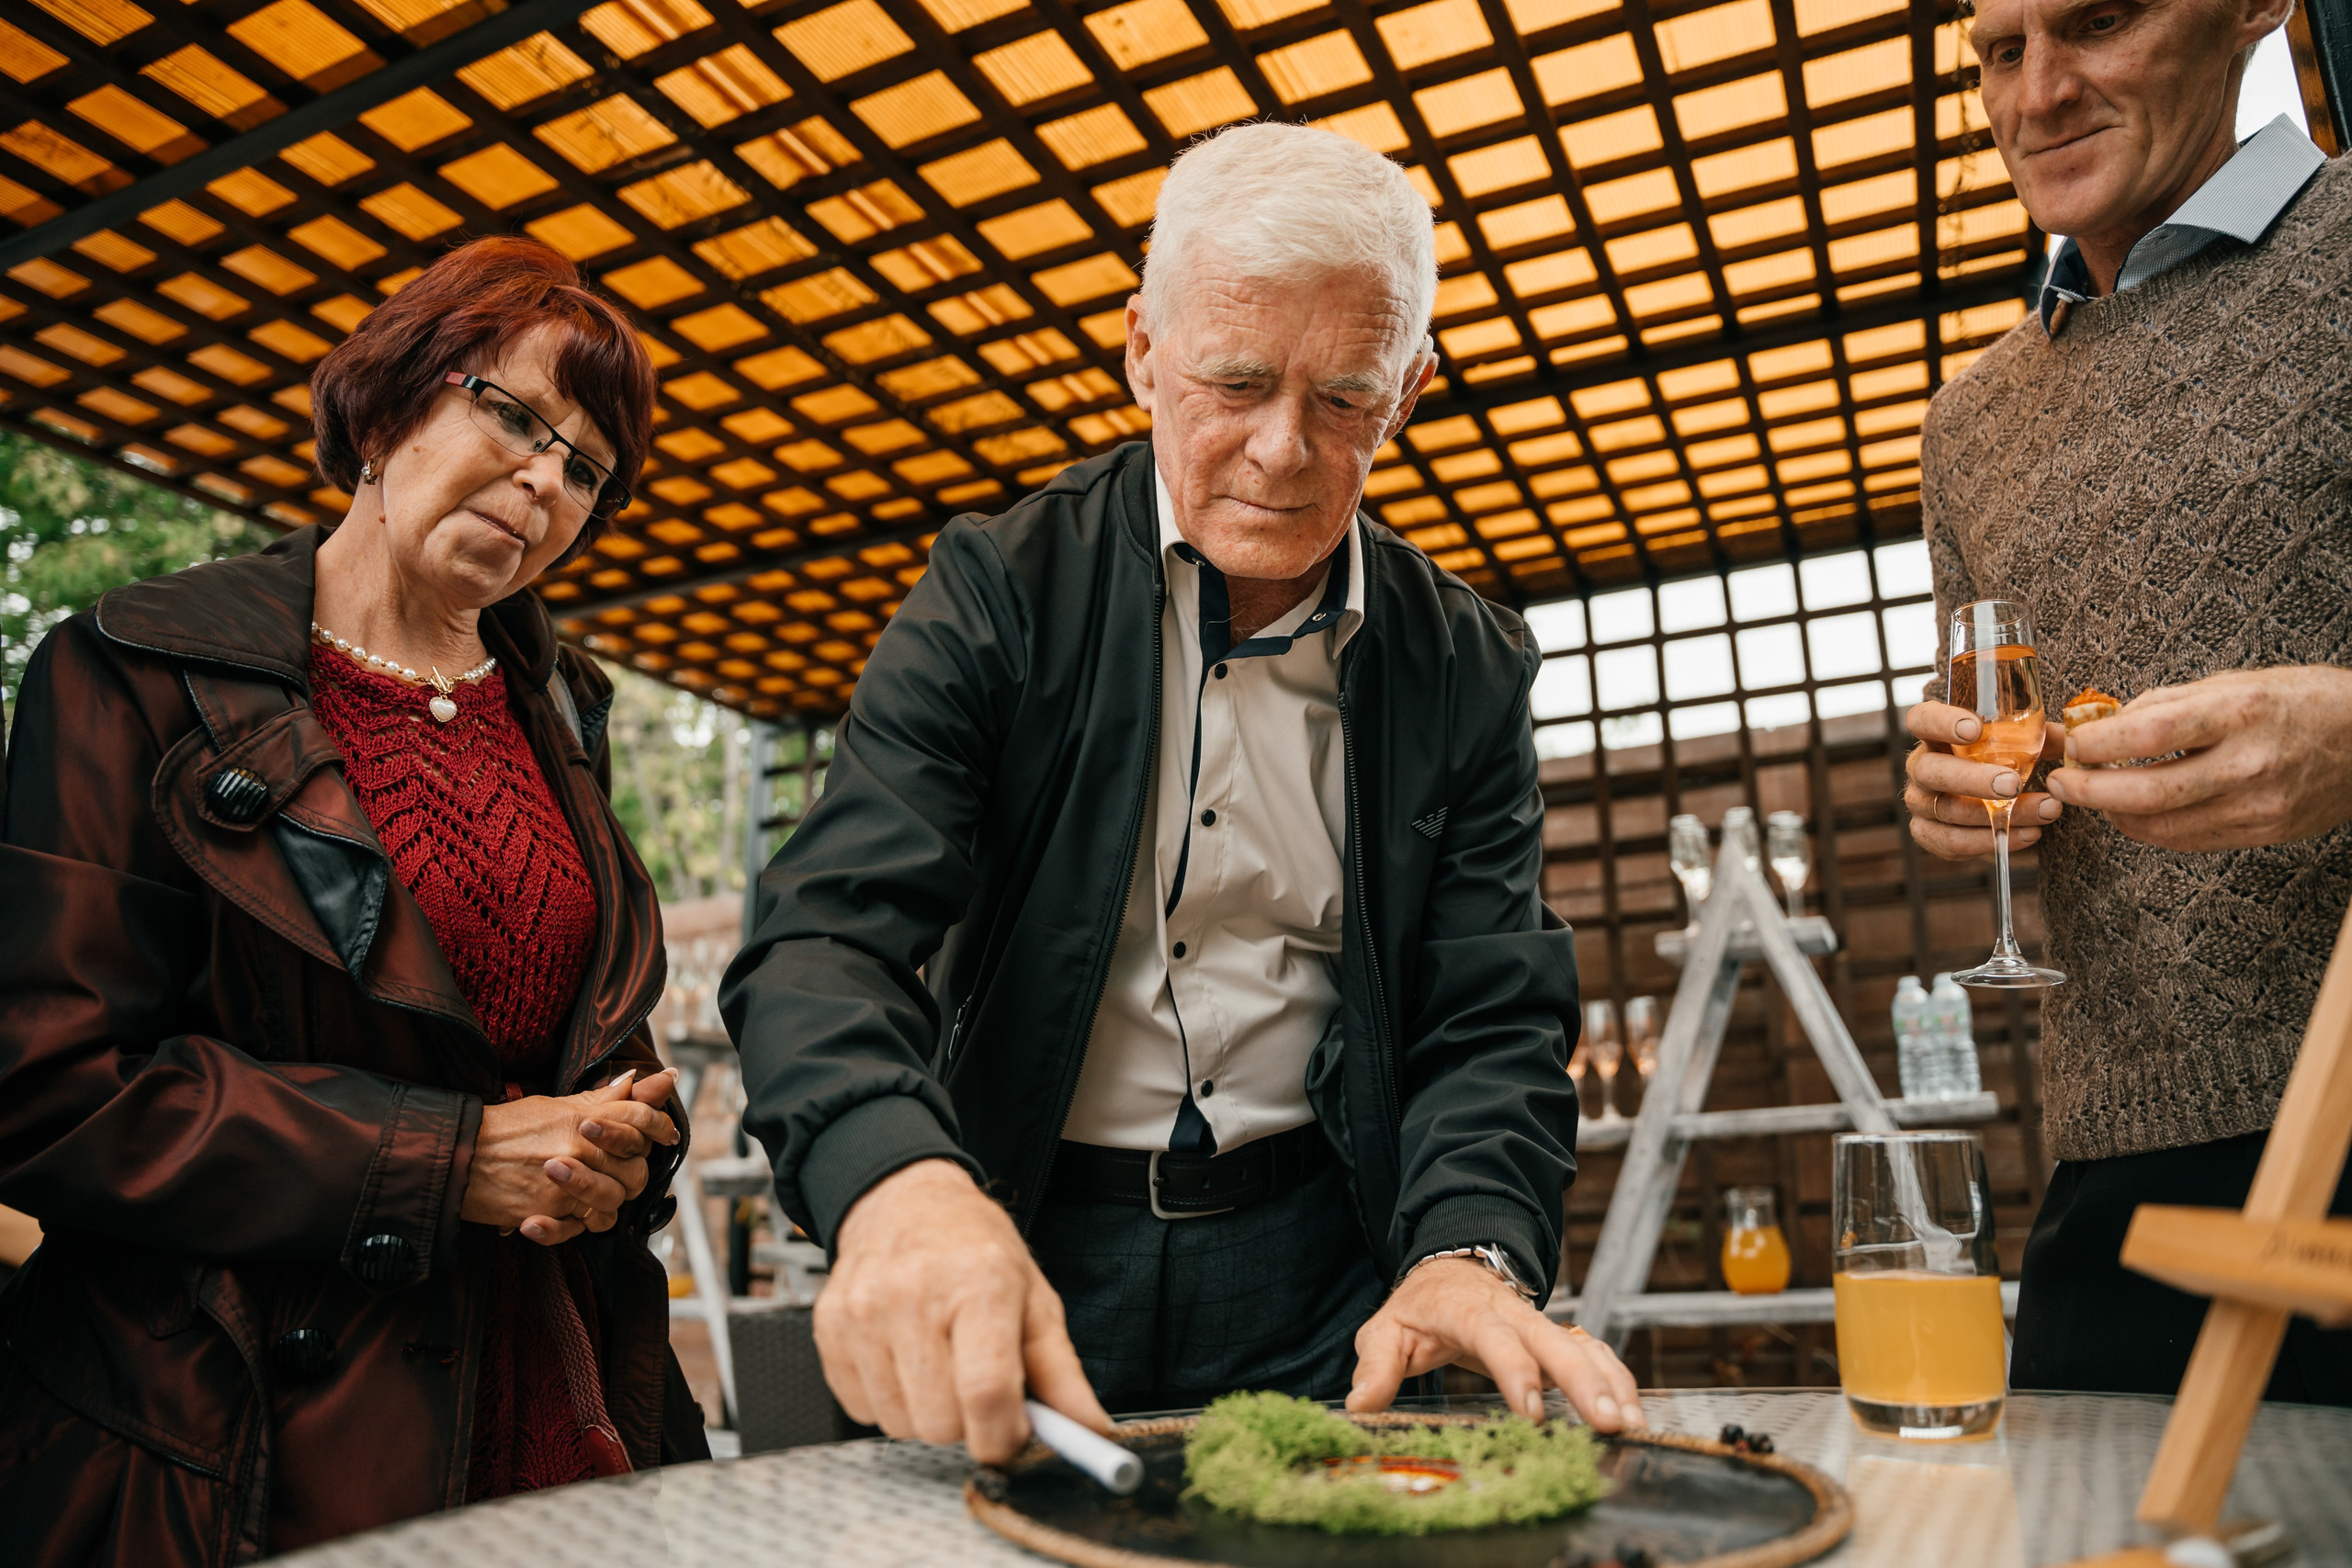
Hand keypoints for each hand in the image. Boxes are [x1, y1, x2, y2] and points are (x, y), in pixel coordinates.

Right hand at [460, 1067, 680, 1245]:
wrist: (456, 1156)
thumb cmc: (503, 1128)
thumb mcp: (554, 1106)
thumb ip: (601, 1099)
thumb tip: (639, 1080)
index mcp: (582, 1118)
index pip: (640, 1119)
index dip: (660, 1125)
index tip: (666, 1134)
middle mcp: (578, 1148)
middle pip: (635, 1168)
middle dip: (633, 1171)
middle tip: (619, 1170)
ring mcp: (563, 1184)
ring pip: (615, 1201)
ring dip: (608, 1199)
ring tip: (591, 1192)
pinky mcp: (545, 1212)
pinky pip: (583, 1227)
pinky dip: (581, 1224)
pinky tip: (571, 1213)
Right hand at [817, 1158, 1110, 1464]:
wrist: (904, 1201)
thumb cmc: (974, 1249)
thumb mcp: (1033, 1298)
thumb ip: (1061, 1372)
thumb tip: (1088, 1429)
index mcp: (980, 1282)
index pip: (986, 1391)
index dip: (1003, 1435)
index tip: (1011, 1435)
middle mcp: (915, 1294)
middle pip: (940, 1422)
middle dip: (965, 1421)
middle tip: (974, 1382)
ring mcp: (864, 1310)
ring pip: (898, 1424)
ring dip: (924, 1411)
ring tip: (937, 1362)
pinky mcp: (829, 1327)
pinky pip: (860, 1410)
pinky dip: (887, 1399)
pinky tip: (901, 1358)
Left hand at [1347, 1257, 1642, 1432]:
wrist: (1451, 1268)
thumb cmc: (1419, 1307)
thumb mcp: (1386, 1330)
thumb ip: (1375, 1365)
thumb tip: (1361, 1405)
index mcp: (1468, 1311)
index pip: (1495, 1337)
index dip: (1515, 1371)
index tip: (1531, 1412)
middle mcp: (1513, 1314)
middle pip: (1555, 1342)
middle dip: (1584, 1383)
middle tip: (1608, 1424)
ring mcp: (1541, 1324)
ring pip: (1585, 1347)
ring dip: (1611, 1384)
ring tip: (1632, 1427)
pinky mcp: (1559, 1338)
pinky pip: (1596, 1353)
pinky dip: (1619, 1379)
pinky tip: (1634, 1413)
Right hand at [1903, 700, 2063, 859]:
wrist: (1993, 802)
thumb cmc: (2004, 763)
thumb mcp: (2021, 744)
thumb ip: (2038, 738)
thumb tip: (2071, 740)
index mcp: (1935, 735)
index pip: (1921, 719)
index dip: (1941, 722)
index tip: (1975, 729)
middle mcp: (1920, 767)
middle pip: (1929, 770)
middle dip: (1972, 779)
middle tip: (2013, 784)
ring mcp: (1921, 803)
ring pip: (1946, 811)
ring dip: (1997, 815)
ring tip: (2044, 810)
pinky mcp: (1928, 834)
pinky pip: (1951, 843)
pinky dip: (1991, 841)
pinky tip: (2028, 834)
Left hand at [2045, 667, 2351, 850]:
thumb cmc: (2301, 701)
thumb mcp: (2232, 683)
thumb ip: (2164, 704)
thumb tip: (2103, 724)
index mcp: (2238, 712)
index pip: (2147, 735)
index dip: (2097, 745)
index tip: (2073, 745)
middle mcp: (2247, 763)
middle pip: (2145, 792)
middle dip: (2089, 790)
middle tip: (2063, 781)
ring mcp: (2257, 805)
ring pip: (2160, 826)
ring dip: (2113, 814)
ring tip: (2092, 795)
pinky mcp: (2262, 833)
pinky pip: (2187, 840)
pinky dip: (2148, 828)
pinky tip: (2132, 812)